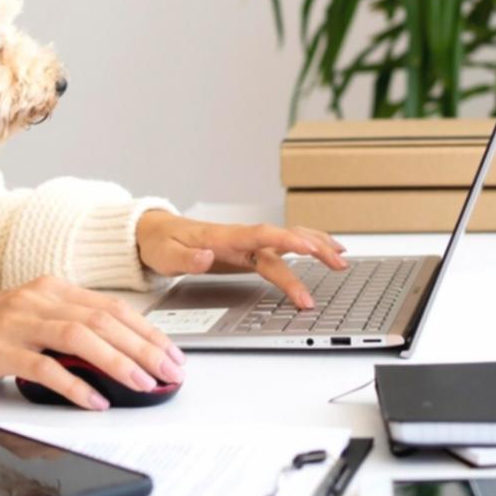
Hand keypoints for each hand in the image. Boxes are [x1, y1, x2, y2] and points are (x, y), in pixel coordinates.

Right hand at [0, 275, 184, 409]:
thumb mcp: (42, 318)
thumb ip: (78, 326)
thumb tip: (129, 353)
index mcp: (56, 288)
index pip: (112, 307)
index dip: (147, 331)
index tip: (172, 355)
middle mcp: (40, 299)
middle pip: (102, 320)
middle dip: (142, 348)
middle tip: (167, 372)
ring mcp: (19, 322)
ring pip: (77, 337)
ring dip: (115, 362)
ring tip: (140, 383)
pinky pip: (43, 367)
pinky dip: (73, 384)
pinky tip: (94, 400)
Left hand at [135, 212, 347, 307]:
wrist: (154, 232)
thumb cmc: (160, 243)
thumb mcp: (165, 255)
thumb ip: (186, 258)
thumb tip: (207, 257)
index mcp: (223, 237)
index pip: (260, 235)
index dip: (285, 240)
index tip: (308, 246)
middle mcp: (240, 237)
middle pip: (283, 239)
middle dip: (312, 248)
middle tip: (336, 263)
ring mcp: (246, 243)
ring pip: (288, 239)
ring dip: (316, 245)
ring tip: (341, 258)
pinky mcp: (249, 250)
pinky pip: (283, 246)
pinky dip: (306, 245)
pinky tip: (323, 250)